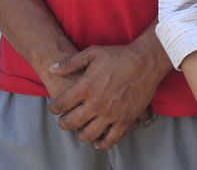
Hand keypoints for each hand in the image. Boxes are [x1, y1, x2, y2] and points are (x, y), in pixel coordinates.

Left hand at [46, 44, 163, 148]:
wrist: (145, 61)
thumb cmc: (118, 55)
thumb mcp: (92, 53)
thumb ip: (70, 63)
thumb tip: (52, 69)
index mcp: (85, 87)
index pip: (61, 104)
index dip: (54, 108)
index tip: (54, 108)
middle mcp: (95, 103)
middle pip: (70, 123)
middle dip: (64, 123)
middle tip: (64, 121)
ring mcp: (111, 114)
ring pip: (88, 134)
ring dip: (80, 134)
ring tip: (80, 130)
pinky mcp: (125, 120)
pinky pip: (110, 139)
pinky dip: (102, 143)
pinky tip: (98, 140)